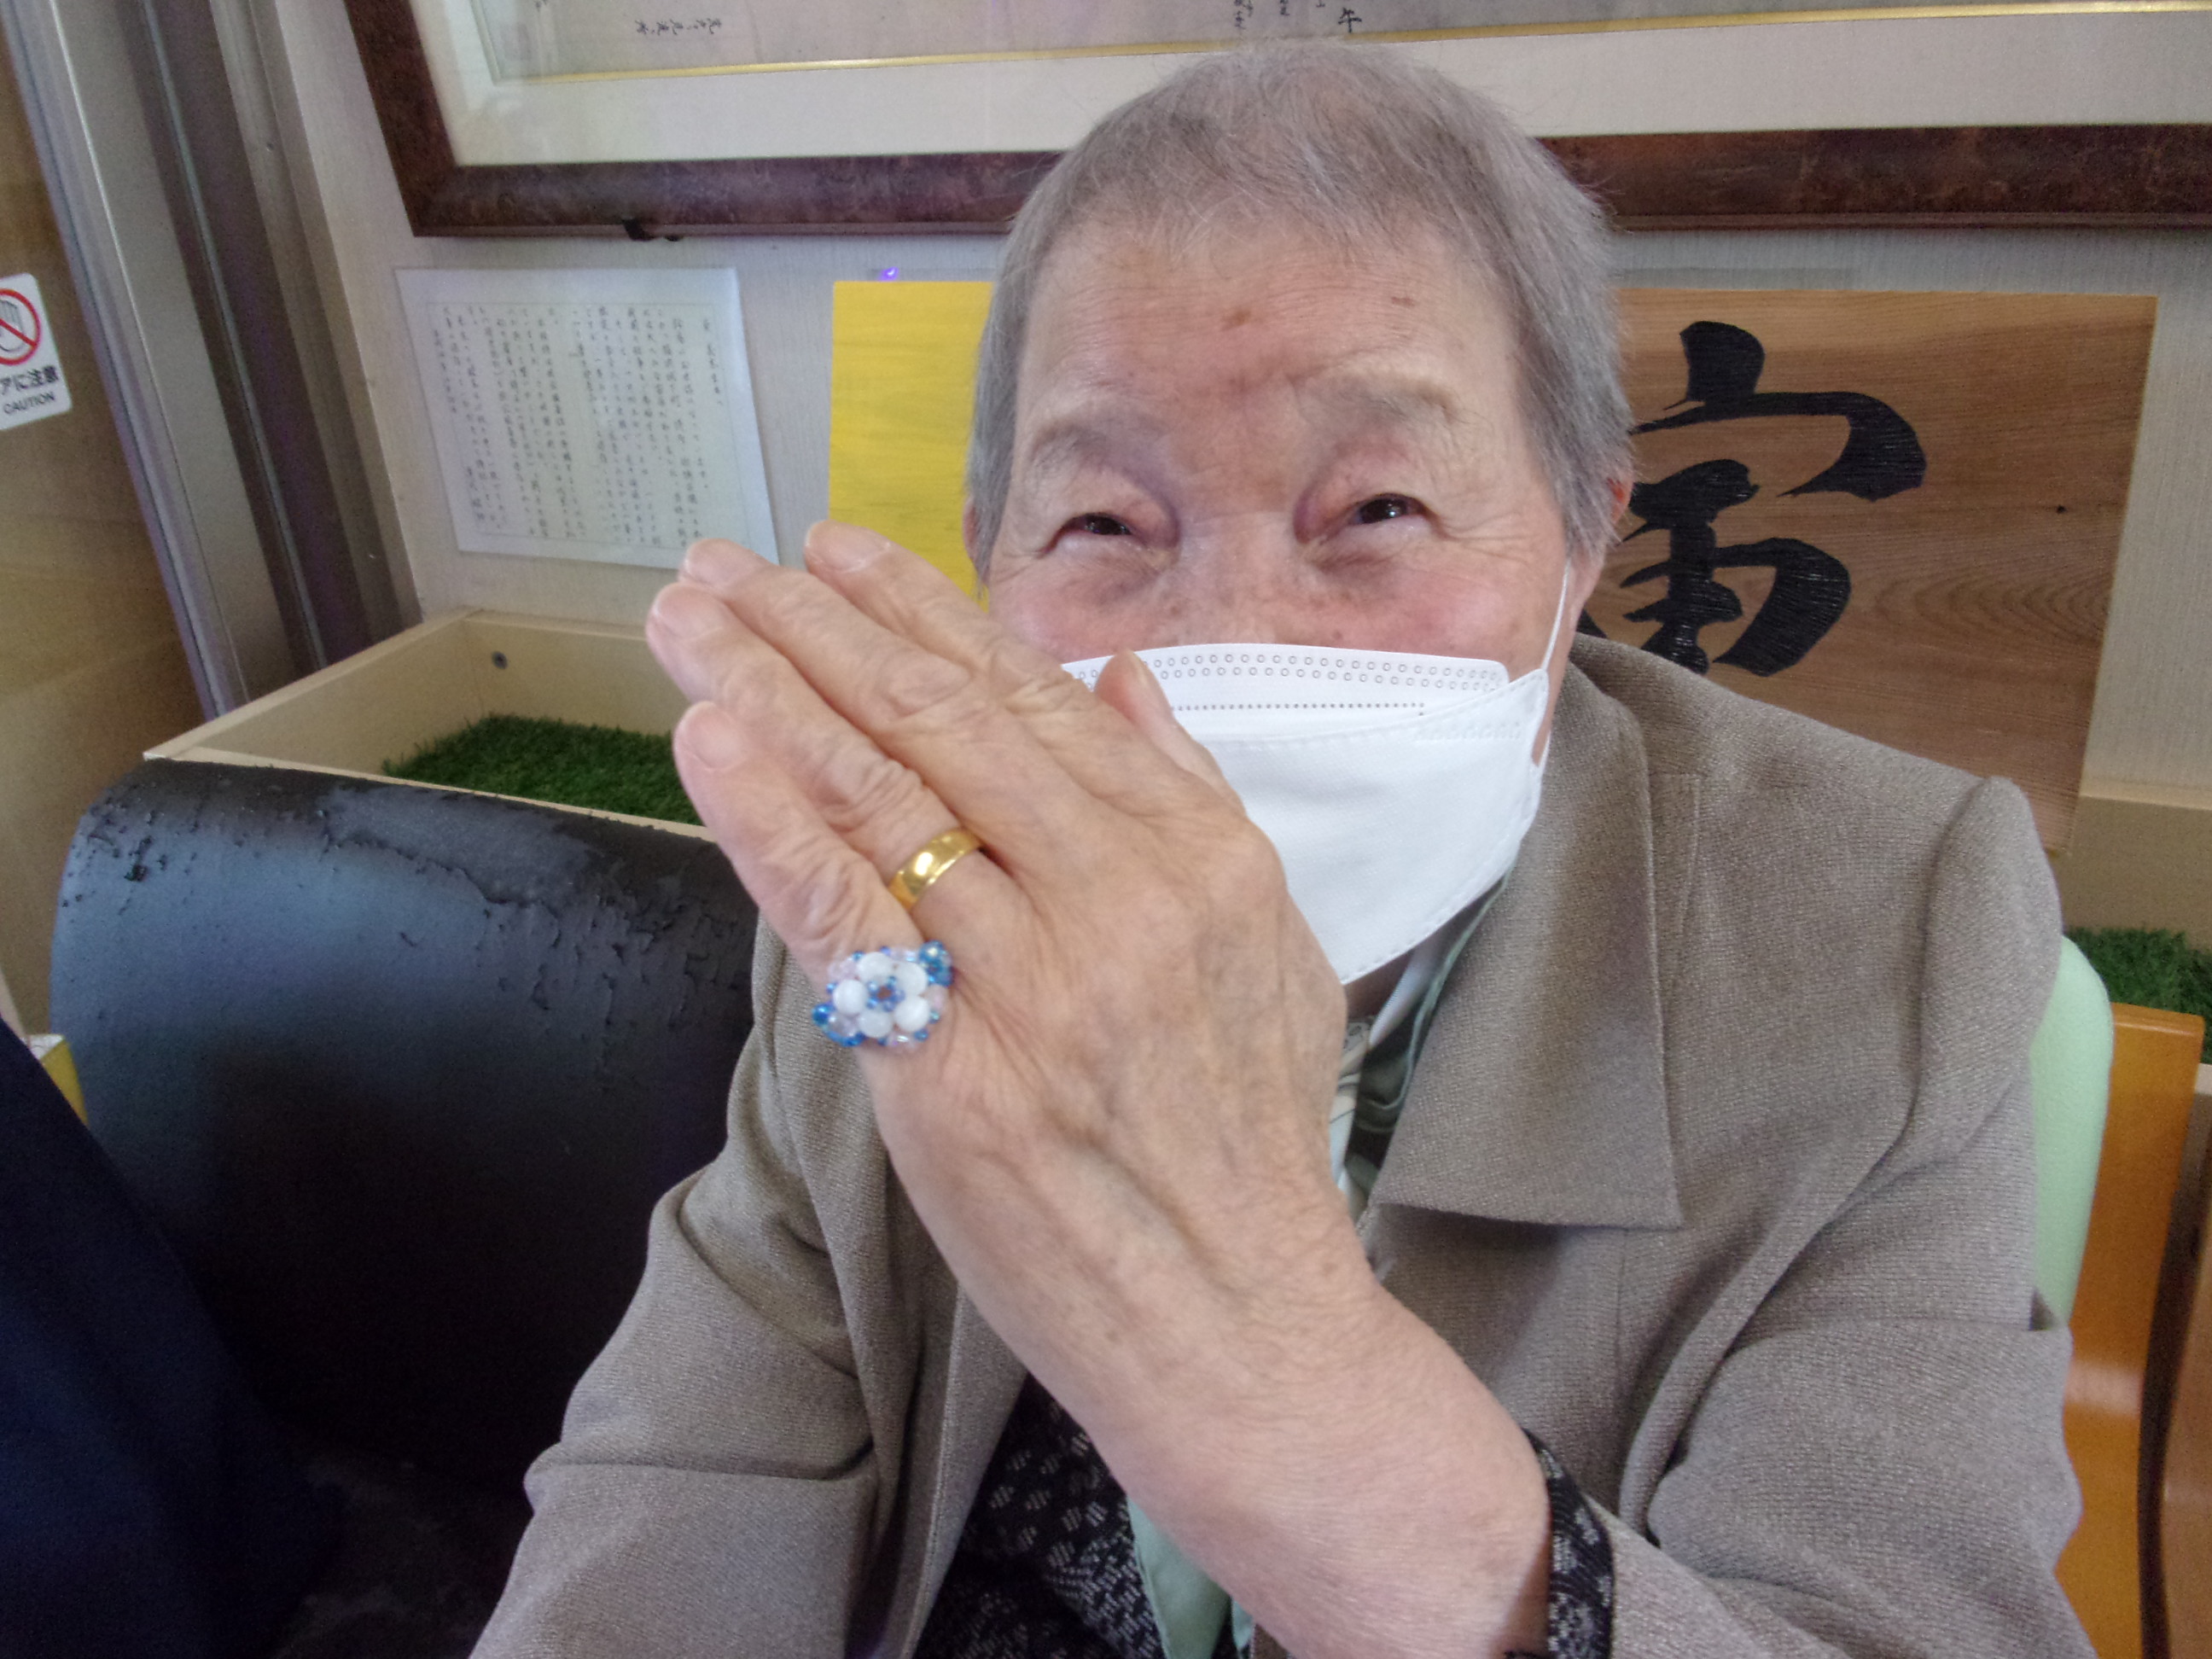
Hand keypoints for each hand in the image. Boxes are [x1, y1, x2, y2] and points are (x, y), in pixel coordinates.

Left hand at [647, 523, 1545, 1658]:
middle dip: (816, 628)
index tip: (837, 553)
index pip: (1033, 699)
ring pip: (882, 798)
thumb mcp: (1275, 952)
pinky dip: (769, 818)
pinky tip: (707, 738)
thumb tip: (1119, 679)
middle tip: (721, 562)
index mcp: (1198, 856)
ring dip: (766, 690)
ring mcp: (1033, 982)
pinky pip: (845, 921)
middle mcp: (1118, 896)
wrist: (1244, 1320)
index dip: (921, 613)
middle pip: (941, 724)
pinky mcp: (953, 1074)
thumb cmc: (1253, 1146)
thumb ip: (1195, 802)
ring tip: (683, 617)